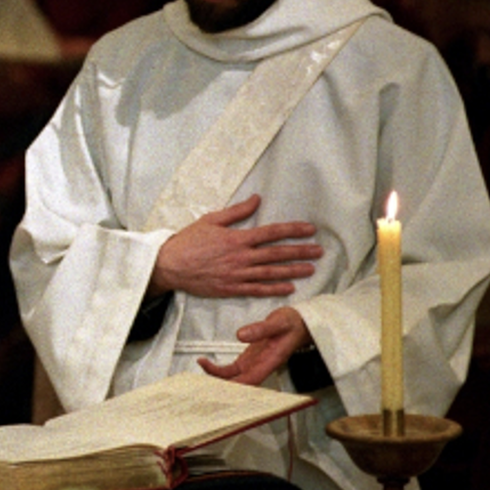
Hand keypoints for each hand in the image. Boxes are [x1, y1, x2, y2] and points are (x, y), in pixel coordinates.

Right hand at [149, 194, 319, 298]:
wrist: (170, 265)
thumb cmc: (188, 241)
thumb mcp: (211, 220)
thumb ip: (236, 211)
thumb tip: (256, 199)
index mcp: (237, 238)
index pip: (271, 233)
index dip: (292, 230)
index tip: (310, 229)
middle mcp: (241, 257)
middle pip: (277, 254)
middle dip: (300, 251)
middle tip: (319, 251)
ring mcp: (237, 274)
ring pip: (271, 273)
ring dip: (293, 271)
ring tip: (311, 269)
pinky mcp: (231, 288)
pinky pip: (258, 289)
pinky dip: (275, 289)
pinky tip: (289, 287)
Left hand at [199, 307, 310, 385]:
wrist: (300, 323)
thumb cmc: (293, 324)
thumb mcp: (278, 322)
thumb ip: (261, 328)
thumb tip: (241, 335)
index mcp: (270, 360)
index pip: (252, 379)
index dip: (236, 385)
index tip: (219, 384)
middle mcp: (261, 366)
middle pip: (240, 382)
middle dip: (221, 382)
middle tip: (203, 375)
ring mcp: (255, 363)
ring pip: (234, 377)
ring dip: (217, 376)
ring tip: (202, 365)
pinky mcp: (250, 358)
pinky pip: (233, 369)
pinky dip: (219, 369)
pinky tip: (206, 362)